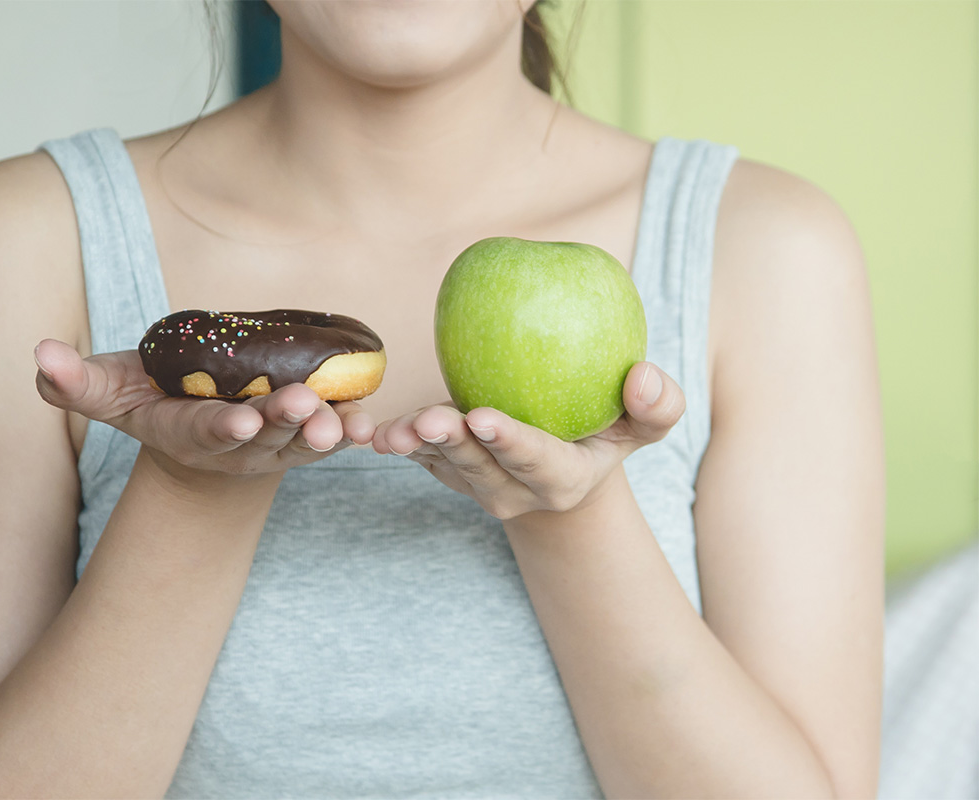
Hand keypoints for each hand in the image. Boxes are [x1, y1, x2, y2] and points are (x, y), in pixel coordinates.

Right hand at [33, 339, 375, 480]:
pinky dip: (351, 427)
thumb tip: (38, 356)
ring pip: (303, 440)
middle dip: (283, 424)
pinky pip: (333, 432)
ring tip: (343, 422)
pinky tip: (369, 419)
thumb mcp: (111, 391)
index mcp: (188, 433)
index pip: (206, 431)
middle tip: (301, 407)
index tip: (240, 419)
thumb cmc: (152, 400)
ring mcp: (275, 443)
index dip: (223, 427)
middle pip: (263, 437)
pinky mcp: (307, 433)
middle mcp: (236, 446)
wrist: (201, 422)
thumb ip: (76, 382)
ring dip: (324, 432)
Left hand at [371, 363, 684, 519]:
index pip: (537, 462)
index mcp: (563, 482)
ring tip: (389, 432)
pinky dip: (391, 439)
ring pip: (440, 464)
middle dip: (453, 444)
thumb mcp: (642, 427)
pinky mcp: (443, 470)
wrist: (560, 465)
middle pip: (479, 467)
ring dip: (414, 445)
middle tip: (430, 420)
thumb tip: (644, 376)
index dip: (511, 443)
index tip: (484, 418)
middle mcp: (513, 492)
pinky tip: (363, 427)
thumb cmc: (605, 432)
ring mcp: (473, 485)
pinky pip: (414, 455)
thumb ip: (657, 407)